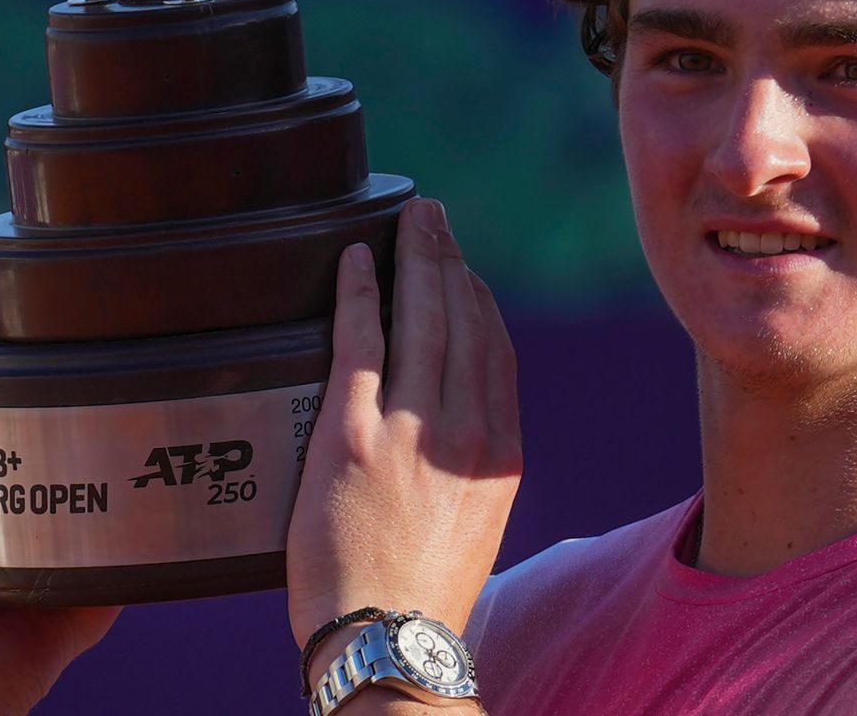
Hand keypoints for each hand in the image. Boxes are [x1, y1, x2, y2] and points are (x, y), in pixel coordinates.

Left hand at [285, 199, 521, 678]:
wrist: (390, 642)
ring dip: (414, 258)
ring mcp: (413, 432)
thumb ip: (469, 463)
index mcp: (501, 452)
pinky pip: (360, 344)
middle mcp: (467, 432)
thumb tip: (453, 422)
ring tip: (406, 219)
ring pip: (421, 319)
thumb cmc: (420, 594)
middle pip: (464, 319)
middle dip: (447, 257)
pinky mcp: (355, 439)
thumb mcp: (475, 522)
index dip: (480, 296)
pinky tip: (355, 261)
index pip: (497, 350)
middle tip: (431, 215)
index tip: (463, 266)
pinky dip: (361, 293)